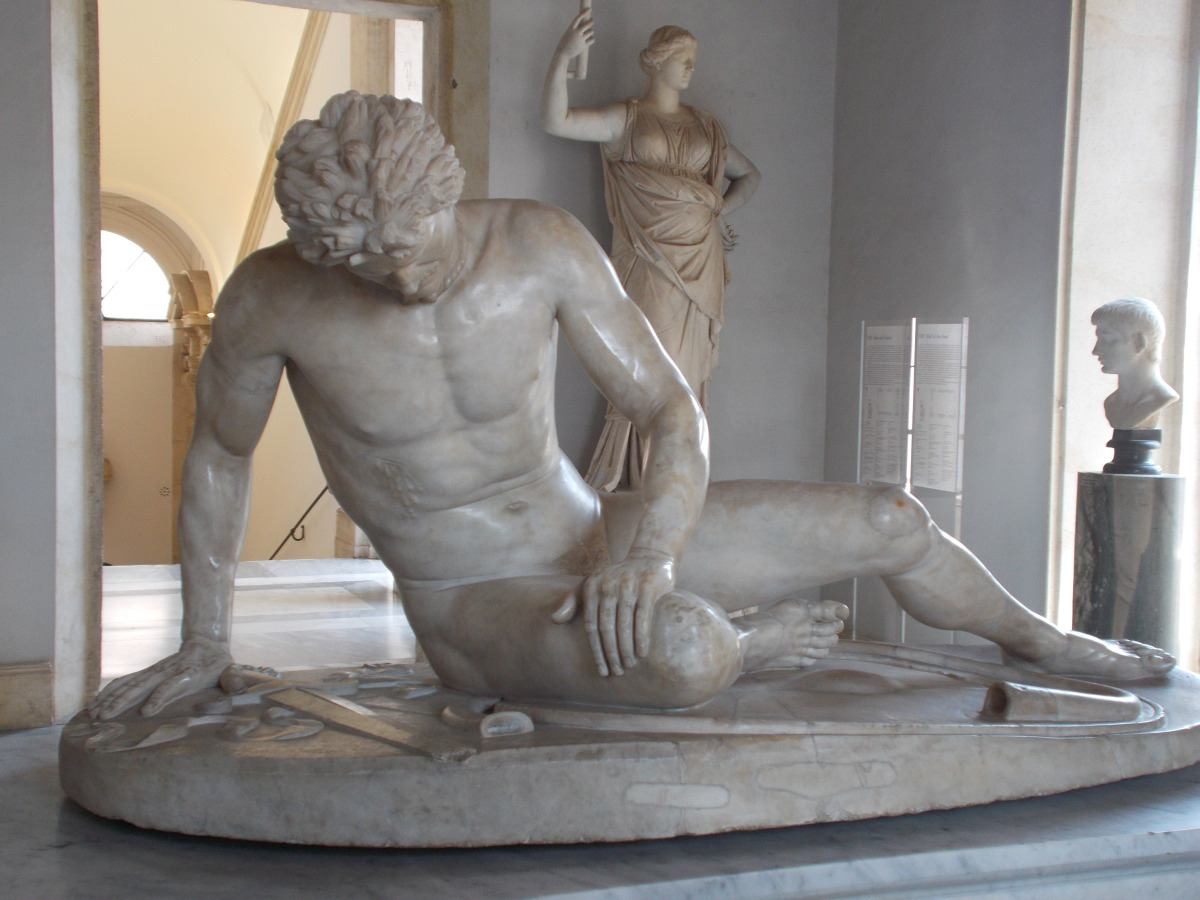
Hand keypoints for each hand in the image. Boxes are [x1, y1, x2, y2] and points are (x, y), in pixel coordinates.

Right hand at [87, 637, 232, 719]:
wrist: (205, 643)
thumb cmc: (218, 663)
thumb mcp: (230, 669)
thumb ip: (233, 678)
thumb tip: (237, 688)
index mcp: (186, 674)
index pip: (170, 686)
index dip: (159, 697)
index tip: (147, 711)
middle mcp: (165, 672)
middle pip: (141, 685)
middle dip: (122, 701)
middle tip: (105, 717)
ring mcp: (153, 672)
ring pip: (128, 684)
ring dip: (109, 698)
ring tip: (93, 714)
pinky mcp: (146, 673)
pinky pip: (124, 681)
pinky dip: (108, 692)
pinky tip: (93, 704)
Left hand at [553, 551, 674, 676]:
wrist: (648, 558)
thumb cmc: (616, 578)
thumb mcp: (592, 584)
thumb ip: (572, 600)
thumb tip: (554, 620)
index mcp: (592, 586)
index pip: (591, 625)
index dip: (595, 650)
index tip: (601, 670)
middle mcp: (608, 585)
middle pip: (607, 627)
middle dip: (611, 653)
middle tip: (616, 671)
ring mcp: (628, 585)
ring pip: (624, 624)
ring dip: (626, 648)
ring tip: (628, 665)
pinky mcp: (648, 586)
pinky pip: (643, 617)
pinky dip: (642, 637)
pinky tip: (642, 653)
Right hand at [556, 11, 594, 61]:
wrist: (562, 53)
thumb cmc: (565, 43)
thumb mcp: (569, 33)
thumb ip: (576, 29)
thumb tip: (585, 27)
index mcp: (571, 28)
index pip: (578, 18)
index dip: (584, 13)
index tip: (589, 9)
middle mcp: (576, 33)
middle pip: (587, 24)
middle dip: (591, 21)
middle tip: (592, 20)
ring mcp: (580, 39)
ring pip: (591, 31)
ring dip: (591, 31)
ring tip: (589, 33)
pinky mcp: (583, 45)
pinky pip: (592, 39)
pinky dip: (591, 39)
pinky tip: (590, 39)